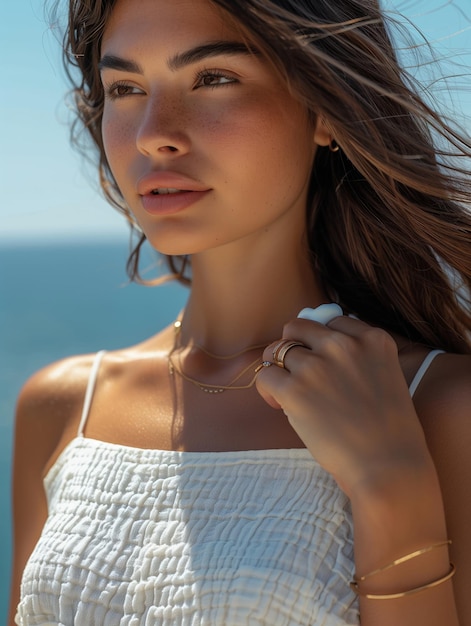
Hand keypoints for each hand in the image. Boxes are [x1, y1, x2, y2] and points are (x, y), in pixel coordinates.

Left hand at [255, 312, 432, 497]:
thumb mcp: (386, 377)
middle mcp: (344, 345)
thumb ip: (358, 357)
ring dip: (278, 368)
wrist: (388, 468)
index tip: (320, 360)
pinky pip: (265, 374)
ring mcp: (317, 365)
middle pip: (298, 327)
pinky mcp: (294, 389)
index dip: (320, 341)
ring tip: (285, 392)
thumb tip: (313, 345)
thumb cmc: (388, 432)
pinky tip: (277, 404)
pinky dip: (266, 389)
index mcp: (373, 339)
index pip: (333, 320)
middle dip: (292, 346)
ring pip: (277, 349)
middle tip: (295, 371)